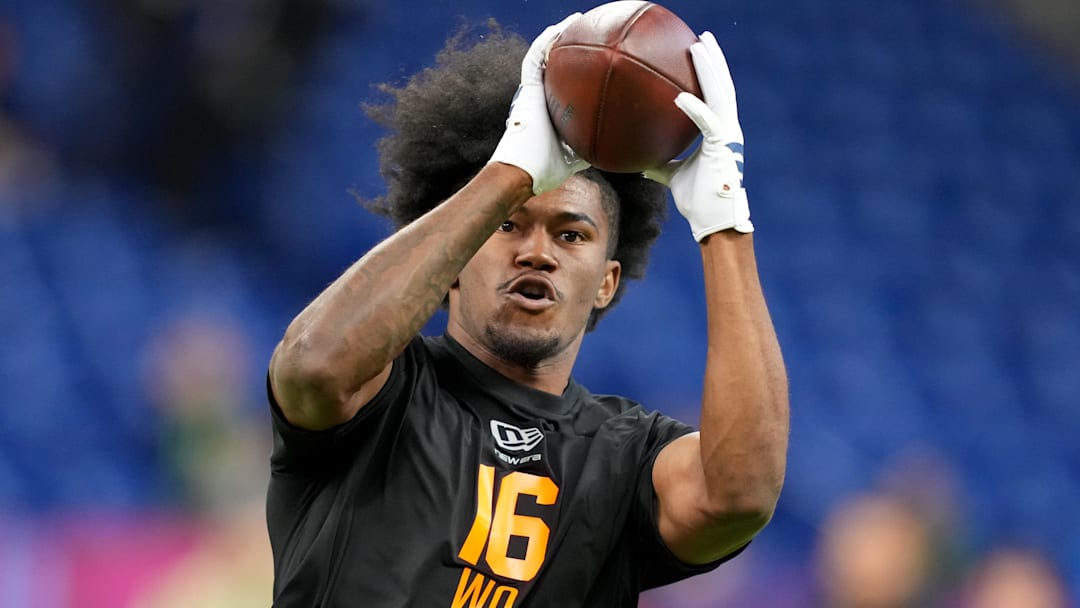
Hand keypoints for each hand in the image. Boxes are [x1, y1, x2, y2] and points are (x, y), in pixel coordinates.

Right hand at [489, 13, 588, 194]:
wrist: (523, 171)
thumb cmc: (547, 170)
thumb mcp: (581, 157)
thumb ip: (598, 148)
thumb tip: (628, 151)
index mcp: (553, 110)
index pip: (567, 84)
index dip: (580, 70)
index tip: (600, 59)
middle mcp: (542, 97)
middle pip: (557, 65)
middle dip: (573, 48)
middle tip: (593, 33)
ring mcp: (532, 92)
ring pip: (544, 55)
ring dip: (559, 36)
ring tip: (577, 20)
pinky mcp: (526, 90)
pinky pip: (534, 59)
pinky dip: (546, 41)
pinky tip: (561, 27)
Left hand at [645, 32, 752, 239]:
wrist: (713, 220)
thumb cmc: (697, 200)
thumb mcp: (673, 176)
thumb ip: (661, 163)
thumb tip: (639, 160)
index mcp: (718, 132)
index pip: (714, 95)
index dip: (708, 73)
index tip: (697, 53)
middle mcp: (727, 128)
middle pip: (722, 86)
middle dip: (713, 60)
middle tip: (702, 37)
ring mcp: (728, 136)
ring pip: (721, 94)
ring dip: (710, 70)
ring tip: (699, 47)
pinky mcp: (724, 147)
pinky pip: (707, 122)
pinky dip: (694, 108)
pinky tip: (678, 96)